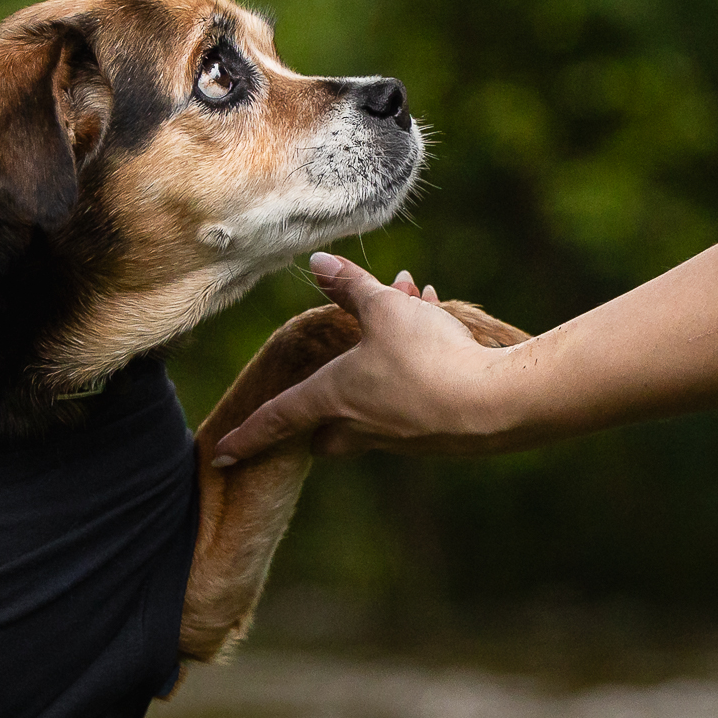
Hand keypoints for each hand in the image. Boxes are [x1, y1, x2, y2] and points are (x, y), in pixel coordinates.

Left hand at [213, 252, 505, 463]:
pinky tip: (440, 319)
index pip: (277, 417)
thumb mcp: (383, 310)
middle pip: (326, 432)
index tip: (220, 453)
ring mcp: (401, 437)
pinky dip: (420, 359)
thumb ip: (349, 287)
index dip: (247, 433)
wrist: (496, 406)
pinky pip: (415, 394)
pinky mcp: (438, 435)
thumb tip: (315, 263)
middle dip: (322, 412)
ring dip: (386, 357)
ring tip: (413, 301)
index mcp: (334, 398)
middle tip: (331, 380)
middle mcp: (361, 426)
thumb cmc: (426, 357)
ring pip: (377, 403)